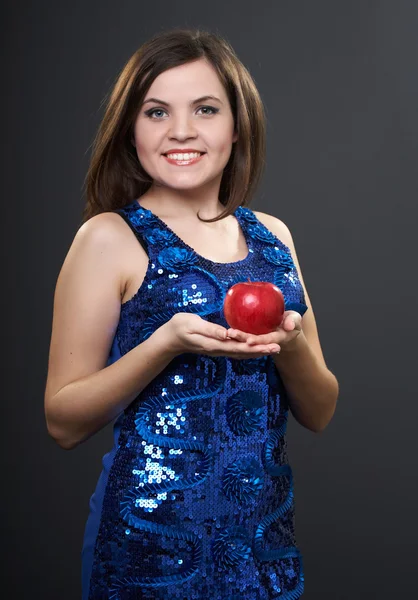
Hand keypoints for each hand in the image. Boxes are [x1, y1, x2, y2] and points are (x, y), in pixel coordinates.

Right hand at [164, 313, 281, 358]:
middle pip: (244, 352)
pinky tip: (256, 347)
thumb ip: (210, 330)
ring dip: (257, 352)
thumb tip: (227, 334)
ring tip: (272, 350)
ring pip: (241, 353)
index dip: (255, 347)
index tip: (269, 345)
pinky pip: (236, 350)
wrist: (170, 338)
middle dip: (261, 351)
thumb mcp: (193, 325)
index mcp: (215, 344)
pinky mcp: (218, 347)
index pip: (239, 347)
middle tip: (278, 348)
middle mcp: (219, 350)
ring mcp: (218, 350)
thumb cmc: (180, 327)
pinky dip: (249, 350)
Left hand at [226, 310, 302, 352]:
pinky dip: (235, 335)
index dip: (257, 341)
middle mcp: (264, 342)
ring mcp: (257, 340)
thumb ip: (293, 321)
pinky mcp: (252, 336)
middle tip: (231, 333)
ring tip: (226, 332)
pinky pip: (242, 336)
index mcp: (275, 339)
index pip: (264, 341)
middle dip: (241, 339)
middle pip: (251, 342)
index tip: (249, 340)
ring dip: (235, 338)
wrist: (287, 327)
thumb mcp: (295, 320)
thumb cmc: (291, 321)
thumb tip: (289, 326)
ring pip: (244, 340)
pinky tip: (226, 331)